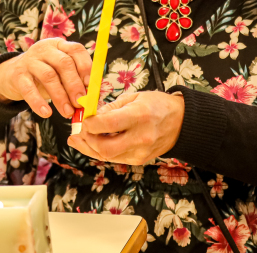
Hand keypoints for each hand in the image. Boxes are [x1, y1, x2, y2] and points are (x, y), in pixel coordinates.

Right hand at [0, 38, 91, 118]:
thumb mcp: (60, 73)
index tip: (91, 85)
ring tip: (67, 112)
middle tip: (81, 103)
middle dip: (74, 85)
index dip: (86, 67)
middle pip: (63, 63)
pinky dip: (38, 102)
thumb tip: (93, 98)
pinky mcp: (17, 74)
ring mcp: (30, 60)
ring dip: (60, 96)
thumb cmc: (43, 74)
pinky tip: (46, 113)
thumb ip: (75, 81)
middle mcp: (45, 49)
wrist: (12, 74)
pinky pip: (29, 89)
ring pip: (48, 76)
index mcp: (59, 45)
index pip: (76, 49)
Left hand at [66, 91, 184, 164]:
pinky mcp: (140, 160)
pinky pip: (115, 158)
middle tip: (75, 132)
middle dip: (86, 141)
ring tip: (77, 140)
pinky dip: (101, 152)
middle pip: (105, 148)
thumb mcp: (134, 97)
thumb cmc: (157, 105)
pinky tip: (92, 144)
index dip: (90, 123)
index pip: (108, 125)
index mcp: (139, 116)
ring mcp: (141, 152)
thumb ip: (110, 107)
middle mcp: (141, 137)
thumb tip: (88, 114)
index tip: (82, 118)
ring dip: (89, 148)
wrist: (181, 122)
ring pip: (107, 157)